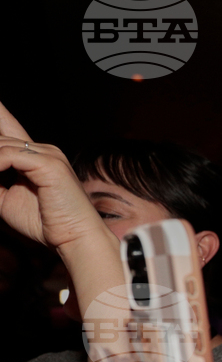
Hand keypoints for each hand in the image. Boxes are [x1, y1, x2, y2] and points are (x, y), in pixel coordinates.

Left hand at [0, 100, 104, 248]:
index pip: (7, 124)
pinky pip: (9, 155)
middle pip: (0, 137)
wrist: (75, 238)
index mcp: (35, 157)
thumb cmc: (47, 223)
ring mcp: (48, 155)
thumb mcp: (7, 200)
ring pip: (1, 145)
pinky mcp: (50, 164)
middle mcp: (44, 150)